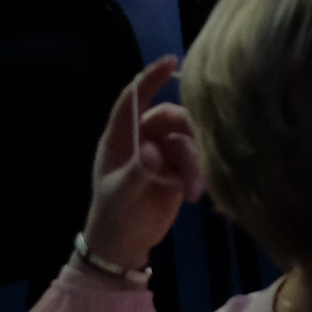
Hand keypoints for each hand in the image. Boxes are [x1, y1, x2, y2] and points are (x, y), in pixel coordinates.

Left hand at [82, 56, 200, 268]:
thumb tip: (154, 149)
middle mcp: (143, 140)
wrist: (123, 250)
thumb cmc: (112, 218)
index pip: (134, 98)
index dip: (150, 78)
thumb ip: (137, 170)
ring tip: (194, 190)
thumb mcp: (120, 195)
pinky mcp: (179, 172)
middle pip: (170, 117)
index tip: (171, 61)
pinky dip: (199, 175)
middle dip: (185, 130)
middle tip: (196, 148)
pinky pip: (196, 162)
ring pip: (187, 141)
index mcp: (120, 138)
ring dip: (194, 162)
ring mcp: (162, 156)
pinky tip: (197, 194)